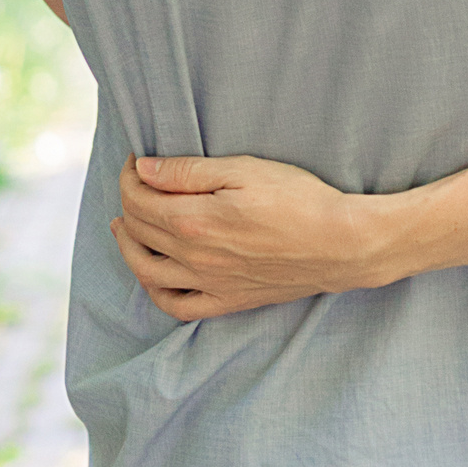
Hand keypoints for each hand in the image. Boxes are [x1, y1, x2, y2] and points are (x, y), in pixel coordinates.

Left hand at [113, 153, 388, 320]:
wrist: (342, 244)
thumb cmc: (299, 200)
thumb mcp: (244, 170)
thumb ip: (188, 173)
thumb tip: (143, 170)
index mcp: (194, 220)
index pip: (139, 198)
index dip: (130, 175)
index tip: (137, 160)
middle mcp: (194, 257)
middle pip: (139, 231)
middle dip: (128, 202)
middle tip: (136, 184)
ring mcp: (209, 284)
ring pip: (146, 271)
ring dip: (128, 247)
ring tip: (125, 227)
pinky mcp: (228, 301)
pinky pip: (176, 306)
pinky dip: (155, 290)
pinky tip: (154, 273)